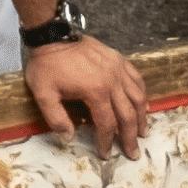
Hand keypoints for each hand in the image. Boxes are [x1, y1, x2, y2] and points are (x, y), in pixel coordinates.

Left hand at [27, 30, 154, 158]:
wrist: (52, 34)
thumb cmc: (47, 64)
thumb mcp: (43, 93)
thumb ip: (56, 118)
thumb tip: (68, 138)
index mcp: (95, 91)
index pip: (106, 124)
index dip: (106, 141)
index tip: (106, 154)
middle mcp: (112, 82)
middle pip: (127, 115)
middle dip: (130, 137)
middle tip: (133, 153)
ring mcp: (118, 69)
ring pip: (137, 98)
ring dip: (142, 118)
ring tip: (143, 132)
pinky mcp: (119, 60)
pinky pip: (137, 79)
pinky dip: (142, 94)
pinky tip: (142, 104)